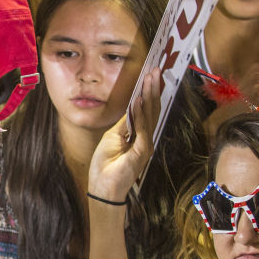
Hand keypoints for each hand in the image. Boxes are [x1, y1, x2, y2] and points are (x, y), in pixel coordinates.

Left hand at [88, 69, 159, 202]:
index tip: (150, 74)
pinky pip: (143, 129)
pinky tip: (138, 100)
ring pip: (150, 116)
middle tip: (156, 70)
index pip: (146, 110)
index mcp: (140, 135)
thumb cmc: (105, 166)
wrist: (103, 188)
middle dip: (153, 89)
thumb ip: (125, 123)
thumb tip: (132, 106)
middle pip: (152, 109)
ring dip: (150, 95)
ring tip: (150, 78)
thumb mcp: (112, 137)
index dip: (148, 92)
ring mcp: (145, 145)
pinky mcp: (142, 152)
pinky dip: (140, 113)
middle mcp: (146, 139)